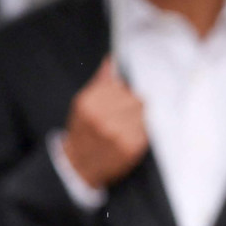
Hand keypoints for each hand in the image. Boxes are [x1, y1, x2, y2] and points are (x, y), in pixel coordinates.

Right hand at [59, 57, 147, 188]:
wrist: (79, 166)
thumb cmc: (83, 131)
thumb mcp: (83, 104)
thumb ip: (100, 82)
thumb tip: (112, 60)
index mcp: (89, 103)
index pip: (122, 87)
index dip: (123, 94)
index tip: (118, 103)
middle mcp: (103, 117)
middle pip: (136, 99)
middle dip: (132, 106)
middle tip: (123, 118)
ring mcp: (118, 133)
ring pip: (143, 113)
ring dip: (137, 119)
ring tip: (124, 128)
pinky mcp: (132, 147)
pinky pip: (146, 129)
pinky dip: (141, 132)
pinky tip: (129, 138)